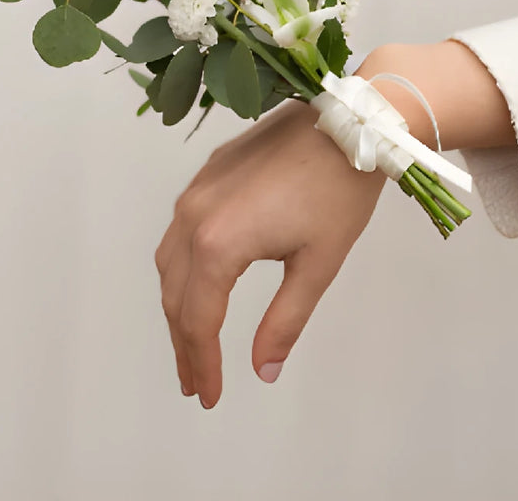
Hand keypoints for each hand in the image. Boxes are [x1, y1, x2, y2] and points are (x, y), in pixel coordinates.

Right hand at [154, 98, 385, 408]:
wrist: (347, 122)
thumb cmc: (340, 191)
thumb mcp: (318, 264)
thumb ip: (285, 321)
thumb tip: (263, 370)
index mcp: (219, 242)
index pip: (198, 319)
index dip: (202, 363)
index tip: (210, 396)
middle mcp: (194, 215)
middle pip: (174, 294)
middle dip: (184, 344)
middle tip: (195, 382)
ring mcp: (197, 190)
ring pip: (169, 262)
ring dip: (178, 305)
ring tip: (192, 341)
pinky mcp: (208, 174)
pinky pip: (180, 231)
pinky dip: (183, 268)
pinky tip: (200, 281)